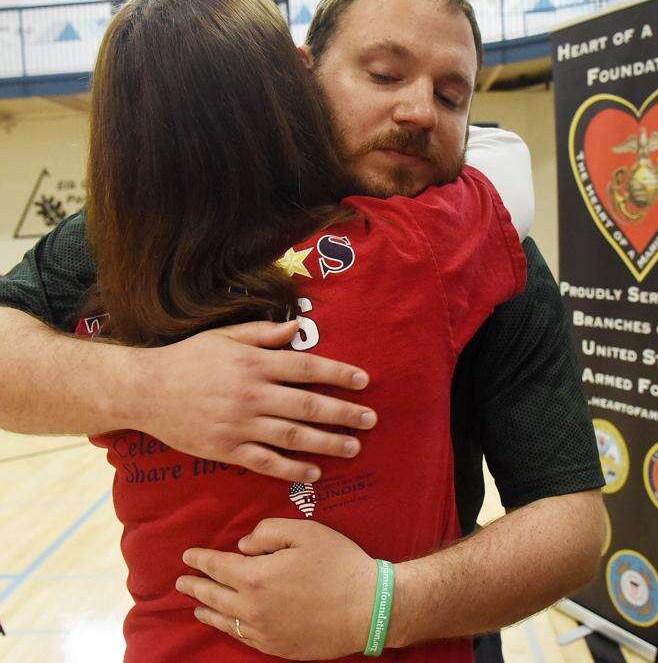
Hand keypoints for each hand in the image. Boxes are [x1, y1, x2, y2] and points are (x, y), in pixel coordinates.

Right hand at [125, 320, 376, 481]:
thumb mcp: (225, 337)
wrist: (146, 390)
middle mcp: (252, 394)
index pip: (308, 368)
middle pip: (308, 405)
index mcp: (254, 364)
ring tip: (353, 447)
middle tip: (370, 420)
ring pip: (293, 436)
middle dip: (344, 413)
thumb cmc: (189, 358)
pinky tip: (314, 472)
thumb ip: (264, 334)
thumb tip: (299, 327)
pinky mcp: (226, 449)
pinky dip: (292, 469)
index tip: (364, 381)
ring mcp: (240, 425)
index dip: (339, 374)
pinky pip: (266, 462)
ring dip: (327, 443)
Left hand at [177, 519, 376, 659]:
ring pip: (224, 620)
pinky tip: (227, 623)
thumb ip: (269, 532)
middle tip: (181, 581)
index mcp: (256, 576)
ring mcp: (263, 631)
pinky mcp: (276, 646)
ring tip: (195, 607)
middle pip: (214, 596)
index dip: (201, 559)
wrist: (366, 607)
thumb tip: (243, 546)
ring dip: (206, 610)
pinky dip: (228, 627)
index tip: (188, 555)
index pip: (218, 566)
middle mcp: (252, 607)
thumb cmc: (337, 563)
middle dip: (195, 586)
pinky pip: (243, 636)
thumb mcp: (305, 532)